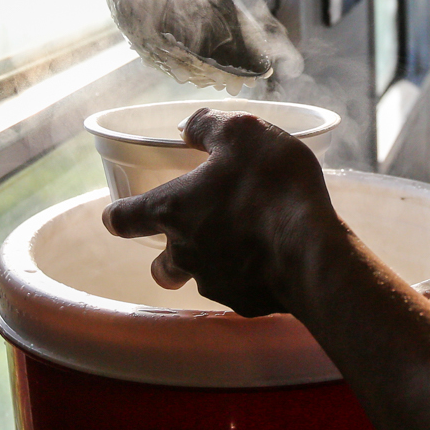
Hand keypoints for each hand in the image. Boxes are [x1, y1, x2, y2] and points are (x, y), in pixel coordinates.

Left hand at [101, 109, 354, 317]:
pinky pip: (241, 292)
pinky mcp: (246, 304)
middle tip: (189, 243)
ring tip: (243, 250)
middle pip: (160, 267)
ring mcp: (215, 283)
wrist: (311, 249)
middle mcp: (185, 252)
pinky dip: (252, 279)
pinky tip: (275, 263)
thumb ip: (209, 126)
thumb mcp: (243, 133)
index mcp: (173, 209)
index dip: (118, 216)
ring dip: (213, 268)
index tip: (118, 216)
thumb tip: (189, 126)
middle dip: (166, 260)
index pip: (124, 218)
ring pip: (202, 281)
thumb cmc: (271, 185)